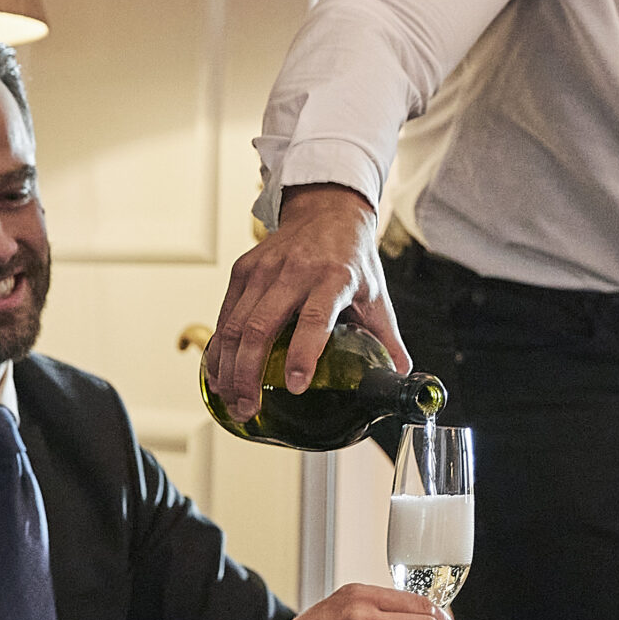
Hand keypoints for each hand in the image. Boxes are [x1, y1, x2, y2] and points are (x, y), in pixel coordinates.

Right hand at [204, 185, 407, 421]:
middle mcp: (294, 272)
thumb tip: (400, 376)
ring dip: (229, 370)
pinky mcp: (243, 270)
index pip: (315, 318)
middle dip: (249, 374)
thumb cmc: (351, 257)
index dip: (304, 353)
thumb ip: (386, 338)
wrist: (326, 211)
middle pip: (261, 328)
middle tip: (249, 409)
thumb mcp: (375, 294)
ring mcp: (263, 270)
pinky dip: (218, 350)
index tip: (295, 386)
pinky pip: (224, 316)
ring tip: (233, 402)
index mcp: (334, 277)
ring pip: (235, 325)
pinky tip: (219, 376)